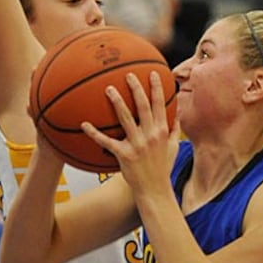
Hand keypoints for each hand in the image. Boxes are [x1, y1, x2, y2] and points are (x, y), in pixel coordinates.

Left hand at [82, 71, 179, 194]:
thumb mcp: (173, 147)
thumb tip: (177, 113)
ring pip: (125, 119)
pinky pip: (107, 142)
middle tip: (128, 75)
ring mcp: (137, 145)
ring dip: (117, 102)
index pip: (160, 105)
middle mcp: (150, 135)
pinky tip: (84, 124)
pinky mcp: (123, 155)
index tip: (153, 73)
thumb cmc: (163, 167)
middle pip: (143, 107)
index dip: (157, 88)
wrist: (154, 189)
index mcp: (162, 131)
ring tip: (108, 89)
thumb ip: (174, 129)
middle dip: (136, 88)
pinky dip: (94, 133)